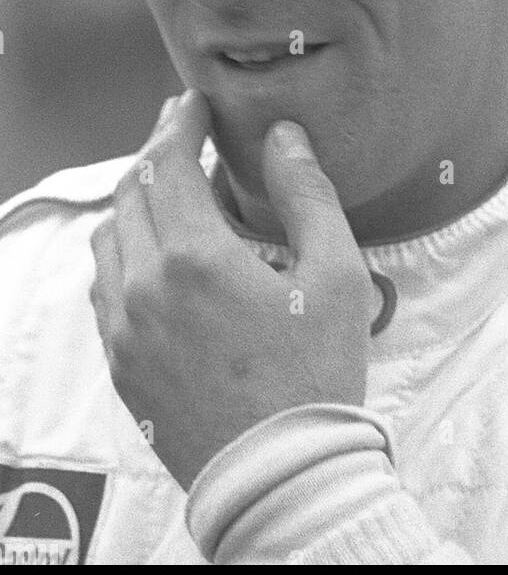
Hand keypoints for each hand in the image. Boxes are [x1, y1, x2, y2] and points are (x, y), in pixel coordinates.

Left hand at [90, 90, 374, 490]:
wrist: (279, 472)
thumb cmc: (317, 374)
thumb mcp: (337, 276)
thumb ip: (308, 195)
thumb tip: (284, 136)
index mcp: (197, 258)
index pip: (165, 163)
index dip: (178, 122)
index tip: (194, 101)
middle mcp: (145, 287)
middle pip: (130, 192)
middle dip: (155, 152)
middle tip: (183, 131)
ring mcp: (125, 329)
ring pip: (109, 237)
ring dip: (135, 201)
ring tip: (170, 190)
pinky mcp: (122, 364)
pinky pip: (104, 288)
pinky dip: (124, 252)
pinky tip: (155, 254)